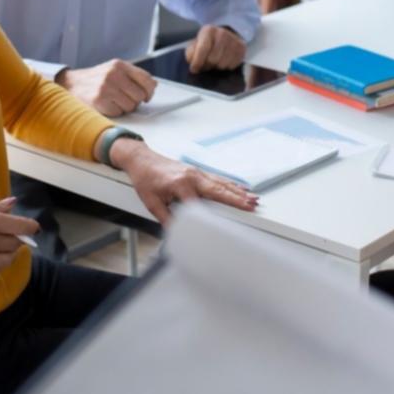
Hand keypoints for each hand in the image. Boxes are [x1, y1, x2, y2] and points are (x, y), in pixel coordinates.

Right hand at [58, 60, 155, 115]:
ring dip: (124, 107)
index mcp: (119, 65)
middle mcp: (113, 74)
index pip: (147, 80)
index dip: (150, 91)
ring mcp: (106, 87)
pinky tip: (106, 105)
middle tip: (124, 98)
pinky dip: (114, 112)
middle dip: (134, 100)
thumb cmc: (95, 79)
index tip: (147, 96)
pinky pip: (119, 112)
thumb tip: (153, 85)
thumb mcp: (114, 69)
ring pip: (131, 106)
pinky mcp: (99, 100)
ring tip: (113, 101)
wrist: (71, 84)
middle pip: (140, 96)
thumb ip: (133, 75)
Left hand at [106, 139, 257, 225]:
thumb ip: (166, 218)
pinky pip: (217, 178)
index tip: (223, 227)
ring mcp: (196, 172)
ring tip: (253, 198)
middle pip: (218, 190)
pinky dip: (231, 184)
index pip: (199, 205)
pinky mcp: (197, 171)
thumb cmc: (145, 178)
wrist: (140, 159)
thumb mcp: (151, 202)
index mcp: (180, 184)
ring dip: (238, 191)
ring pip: (221, 183)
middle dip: (236, 199)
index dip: (211, 217)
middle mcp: (191, 176)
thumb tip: (177, 233)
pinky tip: (240, 188)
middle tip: (252, 206)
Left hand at [184, 24, 246, 71]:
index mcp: (208, 30)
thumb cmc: (207, 42)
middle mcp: (222, 33)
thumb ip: (191, 53)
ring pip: (222, 65)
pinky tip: (223, 61)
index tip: (194, 70)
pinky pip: (232, 66)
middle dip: (207, 65)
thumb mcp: (196, 44)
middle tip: (205, 65)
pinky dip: (226, 67)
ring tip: (214, 62)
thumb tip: (193, 63)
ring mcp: (234, 41)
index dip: (197, 62)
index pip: (202, 50)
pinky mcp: (242, 48)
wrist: (226, 34)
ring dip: (216, 67)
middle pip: (212, 60)